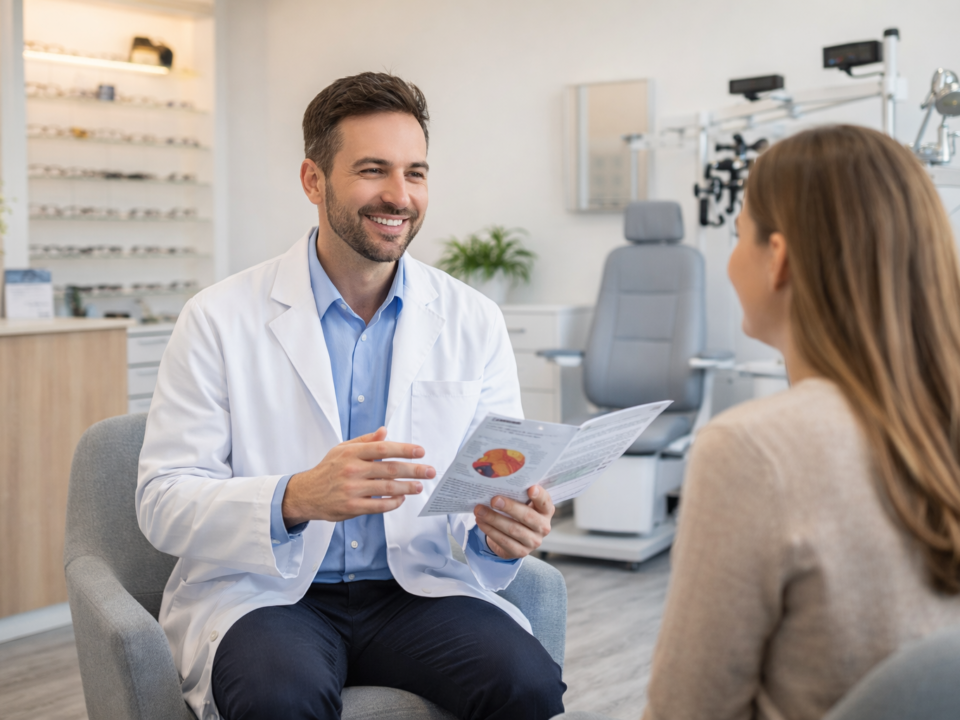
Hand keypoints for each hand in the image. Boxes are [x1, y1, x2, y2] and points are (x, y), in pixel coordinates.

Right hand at [282, 427, 434, 524]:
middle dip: (414, 470)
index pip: (383, 448)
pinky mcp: (352, 507)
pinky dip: (393, 502)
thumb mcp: (342, 449)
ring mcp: (352, 489)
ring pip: (387, 488)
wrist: (306, 493)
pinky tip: (401, 499)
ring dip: (407, 487)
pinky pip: (378, 506)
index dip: (404, 449)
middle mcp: (352, 470)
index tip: (420, 452)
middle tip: (430, 471)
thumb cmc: (328, 469)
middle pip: (390, 469)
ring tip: (419, 486)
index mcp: (352, 453)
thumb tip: (384, 431)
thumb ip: (365, 441)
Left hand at [473, 486, 554, 559]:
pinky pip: (504, 541)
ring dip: (494, 519)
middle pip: (527, 516)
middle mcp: (543, 527)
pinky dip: (490, 530)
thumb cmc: (518, 513)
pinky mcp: (521, 552)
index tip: (531, 488)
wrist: (514, 537)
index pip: (545, 502)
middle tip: (494, 500)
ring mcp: (533, 541)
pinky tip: (481, 522)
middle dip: (509, 507)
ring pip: (513, 529)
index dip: (539, 496)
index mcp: (546, 511)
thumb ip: (518, 495)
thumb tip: (499, 484)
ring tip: (480, 510)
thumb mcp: (523, 503)